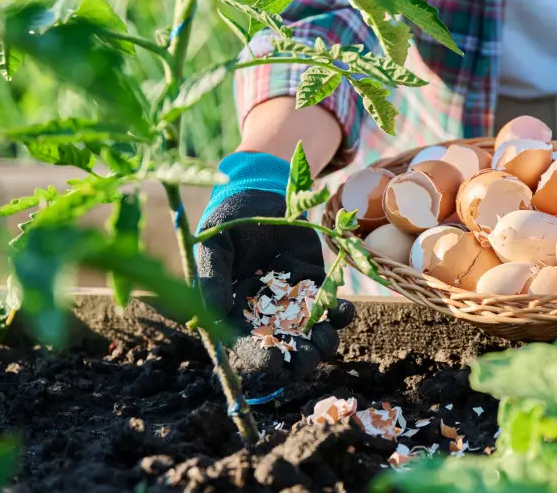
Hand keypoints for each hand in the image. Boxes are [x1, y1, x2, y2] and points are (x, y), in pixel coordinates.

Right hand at [194, 151, 354, 376]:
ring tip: (327, 334)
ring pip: (313, 334)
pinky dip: (340, 314)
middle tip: (310, 355)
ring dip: (324, 341)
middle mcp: (268, 314)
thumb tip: (213, 314)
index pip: (248, 347)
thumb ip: (212, 278)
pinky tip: (343, 309)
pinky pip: (332, 308)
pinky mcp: (316, 285)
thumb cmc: (228, 221)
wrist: (260, 194)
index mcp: (237, 313)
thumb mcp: (214, 245)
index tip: (275, 362)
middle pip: (286, 350)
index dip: (261, 359)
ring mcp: (295, 301)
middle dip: (300, 359)